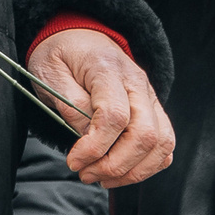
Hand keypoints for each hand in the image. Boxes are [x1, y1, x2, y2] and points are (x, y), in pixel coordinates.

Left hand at [31, 28, 172, 187]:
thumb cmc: (61, 55)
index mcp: (108, 68)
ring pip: (161, 143)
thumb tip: (86, 136)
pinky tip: (120, 171)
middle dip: (115, 164)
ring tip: (101, 177)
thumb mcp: (50, 72)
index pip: (115, 115)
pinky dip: (147, 166)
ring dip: (132, 171)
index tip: (74, 161)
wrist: (79, 37)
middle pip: (145, 134)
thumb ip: (69, 105)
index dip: (95, 146)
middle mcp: (137, 83)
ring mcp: (150, 97)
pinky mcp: (154, 111)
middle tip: (85, 173)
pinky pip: (165, 145)